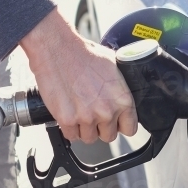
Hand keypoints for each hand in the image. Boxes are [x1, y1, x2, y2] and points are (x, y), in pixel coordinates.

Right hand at [21, 10, 137, 143]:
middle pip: (109, 136)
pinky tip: (69, 113)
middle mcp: (106, 111)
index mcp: (122, 99)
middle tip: (93, 113)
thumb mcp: (114, 66)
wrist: (57, 49)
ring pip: (89, 138)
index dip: (121, 124)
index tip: (115, 121)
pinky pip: (71, 136)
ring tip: (79, 111)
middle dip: (101, 127)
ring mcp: (86, 117)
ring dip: (84, 128)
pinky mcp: (67, 120)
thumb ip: (120, 88)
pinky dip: (69, 128)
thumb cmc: (83, 53)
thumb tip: (121, 96)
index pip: (130, 128)